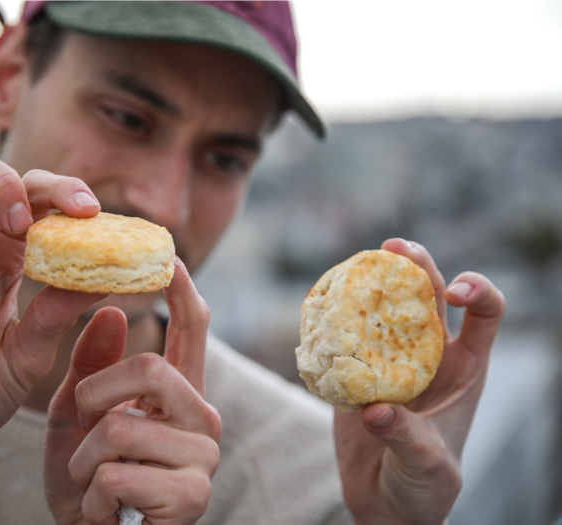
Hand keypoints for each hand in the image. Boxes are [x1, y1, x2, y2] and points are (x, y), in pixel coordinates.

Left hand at [45, 258, 220, 524]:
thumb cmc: (88, 476)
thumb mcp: (77, 415)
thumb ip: (93, 366)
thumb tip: (110, 310)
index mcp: (180, 393)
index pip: (193, 331)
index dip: (183, 292)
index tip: (169, 258)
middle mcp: (203, 418)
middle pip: (151, 368)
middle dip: (96, 394)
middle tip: (84, 423)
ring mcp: (202, 458)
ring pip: (122, 427)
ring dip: (85, 460)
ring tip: (94, 482)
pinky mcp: (191, 497)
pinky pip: (117, 476)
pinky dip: (91, 496)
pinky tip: (104, 511)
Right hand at [334, 239, 504, 524]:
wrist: (385, 503)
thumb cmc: (422, 488)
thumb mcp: (427, 466)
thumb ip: (407, 438)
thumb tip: (375, 410)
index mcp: (464, 368)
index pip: (485, 314)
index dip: (478, 290)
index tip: (454, 292)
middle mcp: (430, 355)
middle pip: (429, 294)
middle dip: (416, 264)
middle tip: (392, 247)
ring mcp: (391, 360)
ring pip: (385, 307)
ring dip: (371, 281)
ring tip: (352, 267)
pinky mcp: (357, 373)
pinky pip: (346, 337)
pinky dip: (334, 319)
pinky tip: (320, 308)